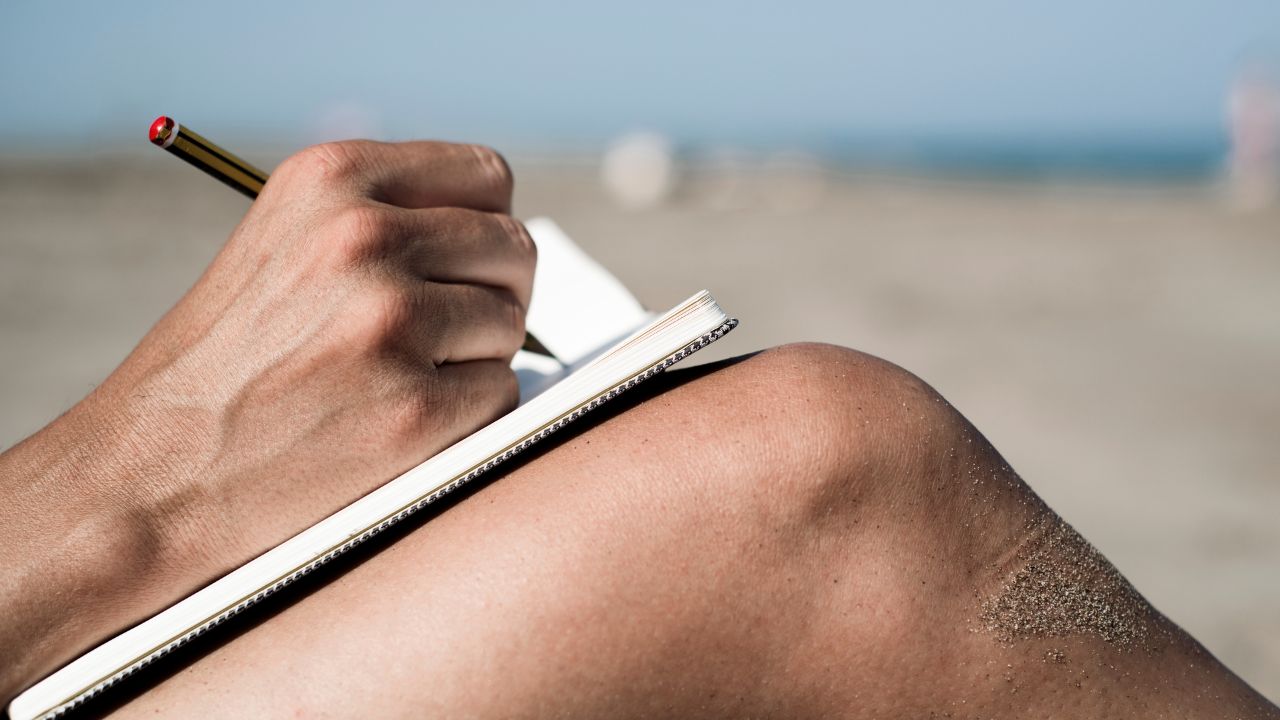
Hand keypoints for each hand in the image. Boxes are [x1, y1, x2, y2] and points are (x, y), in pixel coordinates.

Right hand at [0, 140, 533, 698]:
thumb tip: (497, 234)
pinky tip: (401, 425)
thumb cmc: (226, 363)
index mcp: (333, 177)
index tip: (463, 267)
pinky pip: (501, 395)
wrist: (153, 475)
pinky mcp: (413, 410)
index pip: (488, 177)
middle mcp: (364, 237)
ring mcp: (390, 323)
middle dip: (494, 295)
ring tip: (400, 381)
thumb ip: (385, 217)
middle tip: (442, 337)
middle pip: (514, 251)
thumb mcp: (287, 241)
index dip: (486, 228)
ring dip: (477, 359)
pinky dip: (469, 417)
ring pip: (512, 325)